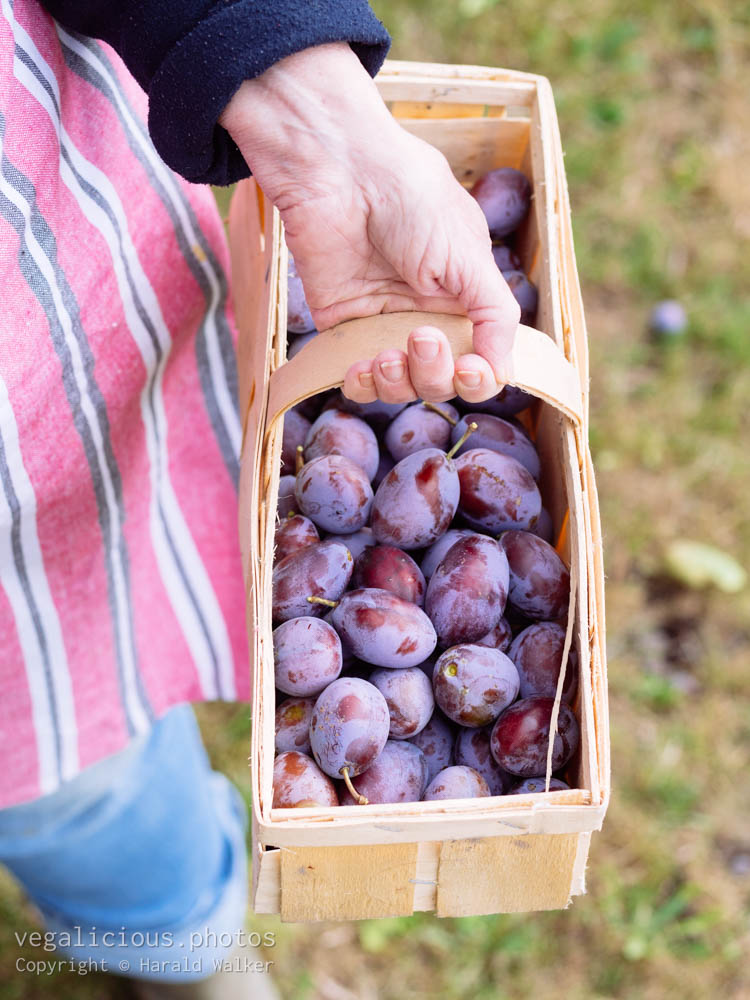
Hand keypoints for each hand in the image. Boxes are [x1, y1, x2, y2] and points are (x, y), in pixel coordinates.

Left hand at [220, 44, 519, 403]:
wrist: (341, 173)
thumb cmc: (412, 199)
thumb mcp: (470, 256)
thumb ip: (494, 316)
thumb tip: (504, 373)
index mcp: (463, 300)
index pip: (479, 363)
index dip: (477, 378)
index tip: (471, 369)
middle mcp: (425, 316)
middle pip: (438, 382)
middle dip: (434, 374)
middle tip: (422, 338)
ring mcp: (381, 324)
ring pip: (398, 387)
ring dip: (398, 384)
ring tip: (386, 355)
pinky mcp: (341, 327)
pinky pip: (355, 378)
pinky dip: (361, 385)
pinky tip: (362, 369)